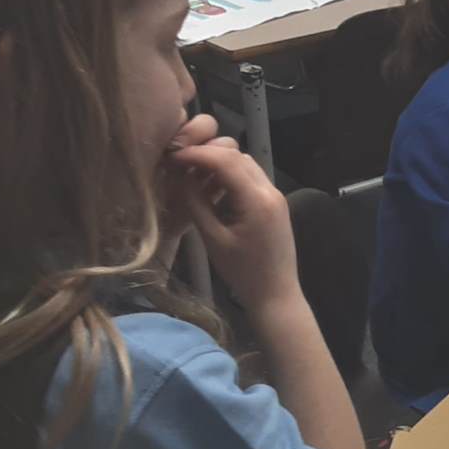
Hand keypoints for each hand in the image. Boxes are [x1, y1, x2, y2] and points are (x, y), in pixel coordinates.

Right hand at [167, 139, 299, 309]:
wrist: (276, 294)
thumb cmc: (243, 273)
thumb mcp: (213, 239)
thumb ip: (196, 204)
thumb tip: (180, 176)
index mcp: (257, 200)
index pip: (226, 160)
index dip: (197, 154)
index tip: (172, 157)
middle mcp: (271, 191)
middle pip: (237, 156)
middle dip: (207, 154)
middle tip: (179, 162)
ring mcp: (276, 196)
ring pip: (246, 164)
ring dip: (220, 163)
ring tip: (192, 172)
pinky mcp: (275, 204)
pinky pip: (252, 178)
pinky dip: (231, 175)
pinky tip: (212, 186)